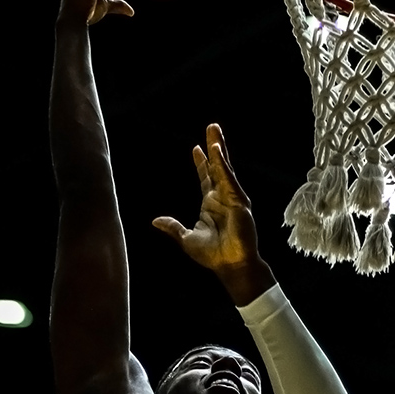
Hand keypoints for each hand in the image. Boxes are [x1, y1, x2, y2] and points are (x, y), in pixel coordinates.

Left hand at [153, 124, 259, 272]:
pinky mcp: (239, 202)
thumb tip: (155, 220)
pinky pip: (229, 180)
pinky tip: (216, 152)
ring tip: (214, 130)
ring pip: (224, 168)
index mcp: (211, 204)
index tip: (196, 147)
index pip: (206, 178)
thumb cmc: (213, 255)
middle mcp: (223, 198)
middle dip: (214, 147)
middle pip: (217, 167)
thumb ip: (173, 227)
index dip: (201, 162)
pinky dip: (223, 166)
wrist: (230, 266)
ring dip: (219, 149)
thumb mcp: (186, 239)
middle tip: (212, 127)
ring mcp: (233, 198)